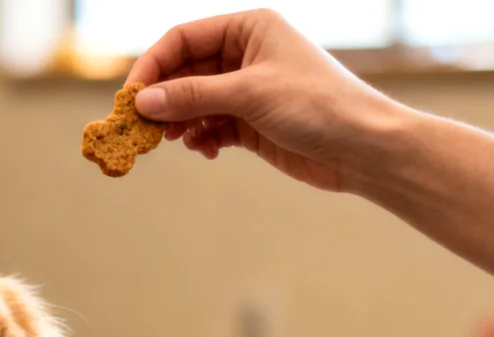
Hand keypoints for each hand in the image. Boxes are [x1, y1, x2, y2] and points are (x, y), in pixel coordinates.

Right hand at [125, 9, 405, 191]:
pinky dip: (202, 139)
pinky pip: (211, 127)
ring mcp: (249, 90)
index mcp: (249, 28)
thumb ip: (193, 96)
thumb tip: (143, 101)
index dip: (153, 65)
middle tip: (142, 127)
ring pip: (195, 102)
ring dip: (179, 122)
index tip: (131, 96)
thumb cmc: (317, 105)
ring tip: (172, 141)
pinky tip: (205, 151)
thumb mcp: (249, 94)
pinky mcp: (253, 124)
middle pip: (185, 72)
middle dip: (164, 99)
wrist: (363, 148)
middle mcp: (246, 54)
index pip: (183, 39)